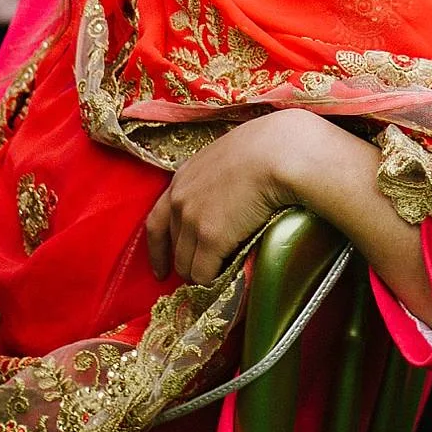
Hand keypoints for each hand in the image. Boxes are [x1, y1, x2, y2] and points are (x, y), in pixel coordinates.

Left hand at [144, 113, 313, 287]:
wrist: (274, 154)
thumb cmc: (259, 150)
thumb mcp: (221, 160)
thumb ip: (211, 182)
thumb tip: (219, 203)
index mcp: (181, 179)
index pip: (156, 222)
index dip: (158, 250)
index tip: (161, 270)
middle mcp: (180, 201)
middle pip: (175, 248)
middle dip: (187, 262)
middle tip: (203, 272)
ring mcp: (192, 221)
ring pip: (186, 266)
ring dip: (201, 274)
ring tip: (219, 276)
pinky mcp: (210, 239)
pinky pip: (204, 275)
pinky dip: (213, 281)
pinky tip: (225, 280)